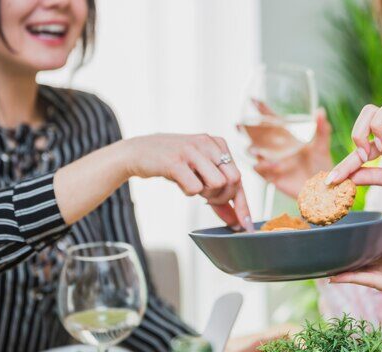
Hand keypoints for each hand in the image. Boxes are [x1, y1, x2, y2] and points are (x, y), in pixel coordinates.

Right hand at [121, 134, 252, 230]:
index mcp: (218, 143)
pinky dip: (188, 192)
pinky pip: (195, 188)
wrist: (138, 152)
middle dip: (223, 198)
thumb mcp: (199, 173)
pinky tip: (180, 182)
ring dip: (206, 194)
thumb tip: (235, 220)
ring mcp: (192, 150)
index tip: (244, 225)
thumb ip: (218, 194)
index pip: (239, 177)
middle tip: (207, 199)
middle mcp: (208, 143)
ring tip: (192, 186)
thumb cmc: (172, 164)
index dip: (242, 204)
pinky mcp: (176, 161)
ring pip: (218, 184)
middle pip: (233, 181)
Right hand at [253, 108, 332, 197]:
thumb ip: (321, 129)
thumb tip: (320, 110)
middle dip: (246, 129)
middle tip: (239, 124)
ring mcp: (272, 162)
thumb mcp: (322, 146)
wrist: (323, 187)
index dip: (262, 110)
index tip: (254, 100)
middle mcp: (276, 149)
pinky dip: (266, 167)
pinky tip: (276, 165)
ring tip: (256, 150)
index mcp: (286, 138)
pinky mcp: (273, 177)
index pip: (271, 121)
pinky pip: (262, 172)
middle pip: (256, 136)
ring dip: (253, 150)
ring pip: (255, 154)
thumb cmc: (321, 164)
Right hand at [330, 196, 381, 300]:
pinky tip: (338, 275)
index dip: (362, 243)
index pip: (378, 248)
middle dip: (350, 260)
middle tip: (330, 252)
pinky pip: (371, 281)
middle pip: (368, 263)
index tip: (347, 236)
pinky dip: (353, 279)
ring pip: (365, 274)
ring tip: (326, 267)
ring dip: (346, 271)